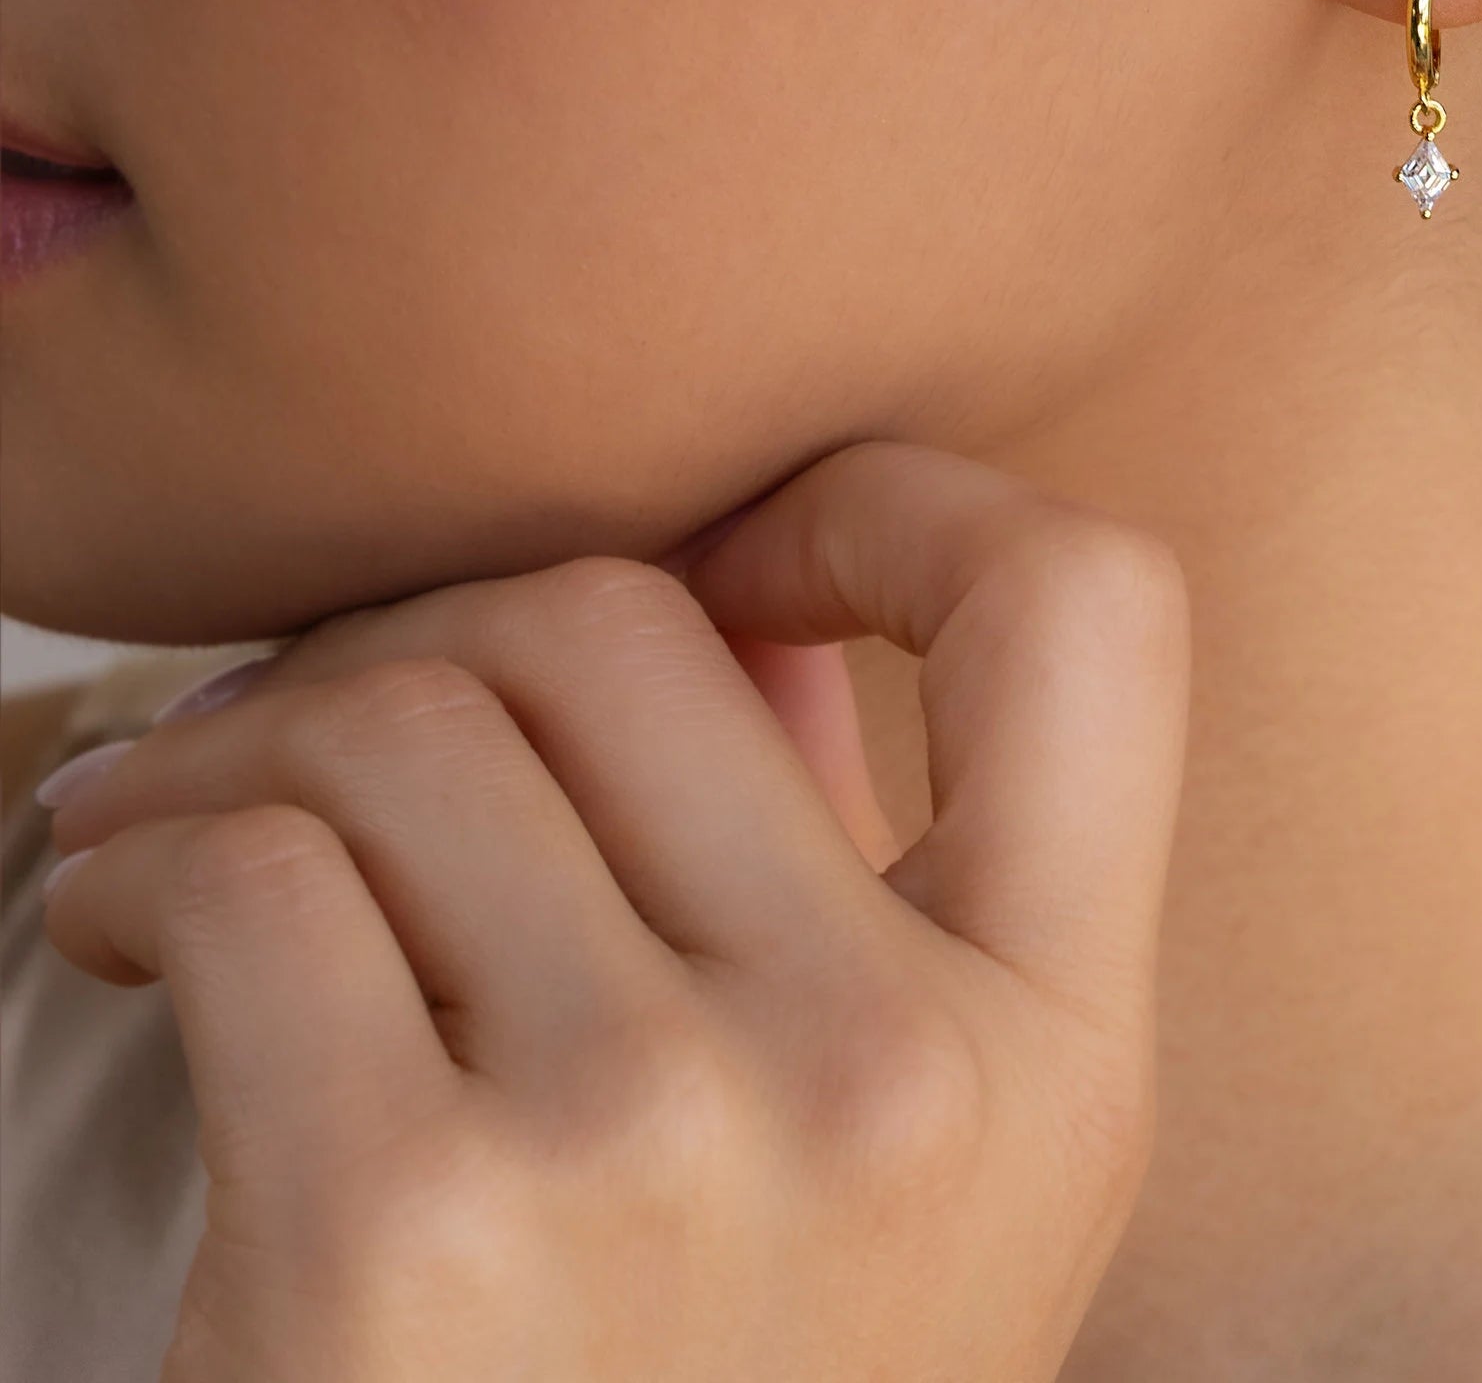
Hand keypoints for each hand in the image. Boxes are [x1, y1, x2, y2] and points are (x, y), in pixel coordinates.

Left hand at [42, 443, 1188, 1382]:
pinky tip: (128, 917)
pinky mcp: (402, 1235)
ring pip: (415, 717)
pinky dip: (148, 861)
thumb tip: (739, 598)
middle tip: (349, 710)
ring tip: (187, 818)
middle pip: (637, 625)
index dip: (907, 505)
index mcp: (1056, 1056)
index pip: (1095, 608)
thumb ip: (863, 872)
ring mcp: (656, 1145)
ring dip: (251, 737)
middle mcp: (888, 1080)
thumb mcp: (898, 1184)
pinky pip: (257, 876)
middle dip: (452, 625)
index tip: (750, 560)